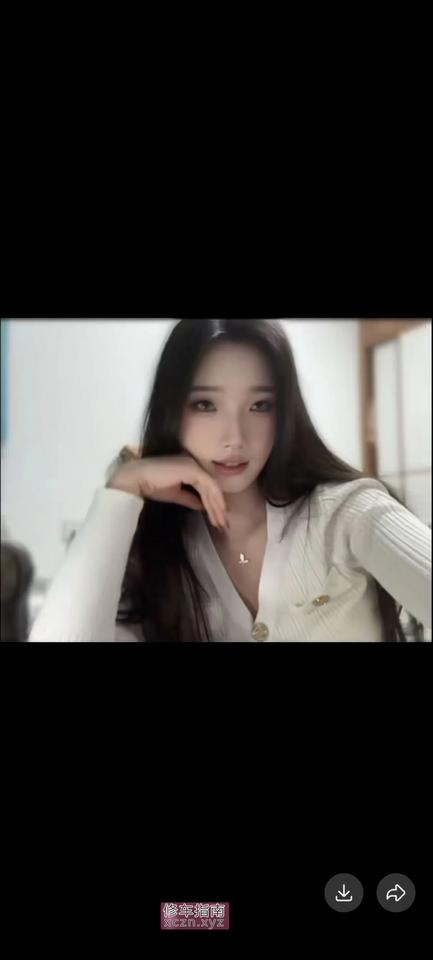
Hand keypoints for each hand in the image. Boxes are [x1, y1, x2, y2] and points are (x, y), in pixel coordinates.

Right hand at [107, 452, 228, 530]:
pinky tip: (216, 512)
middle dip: (218, 508)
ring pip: (212, 487)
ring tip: (220, 523)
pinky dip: (213, 500)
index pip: (207, 487)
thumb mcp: (175, 495)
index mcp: (190, 468)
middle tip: (224, 525)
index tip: (218, 521)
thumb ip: (190, 498)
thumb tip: (203, 506)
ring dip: (217, 506)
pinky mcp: (192, 468)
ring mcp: (194, 465)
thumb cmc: (152, 485)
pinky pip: (208, 485)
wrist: (136, 479)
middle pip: (212, 488)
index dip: (214, 504)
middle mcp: (194, 464)